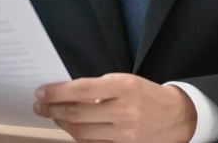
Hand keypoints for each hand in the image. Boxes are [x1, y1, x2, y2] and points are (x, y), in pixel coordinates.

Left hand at [33, 73, 196, 142]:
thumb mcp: (126, 81)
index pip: (81, 90)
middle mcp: (124, 111)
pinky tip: (70, 128)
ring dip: (62, 124)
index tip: (41, 92)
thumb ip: (98, 87)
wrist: (178, 117)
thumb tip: (66, 93)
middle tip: (40, 105)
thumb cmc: (147, 95)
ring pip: (81, 132)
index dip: (57, 92)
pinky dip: (78, 137)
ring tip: (53, 115)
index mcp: (123, 87)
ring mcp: (125, 134)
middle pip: (77, 113)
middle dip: (53, 109)